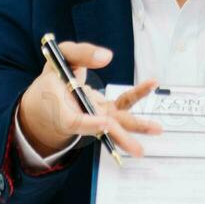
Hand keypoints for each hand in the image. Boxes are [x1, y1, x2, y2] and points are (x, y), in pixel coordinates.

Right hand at [17, 42, 162, 157]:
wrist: (47, 98)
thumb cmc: (54, 77)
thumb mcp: (60, 57)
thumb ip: (80, 54)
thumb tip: (107, 56)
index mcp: (62, 109)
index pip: (75, 122)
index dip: (90, 125)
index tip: (105, 123)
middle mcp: (83, 116)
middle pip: (102, 129)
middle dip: (121, 138)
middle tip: (138, 149)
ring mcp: (97, 115)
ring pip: (117, 123)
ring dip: (137, 127)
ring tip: (157, 130)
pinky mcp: (106, 110)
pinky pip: (123, 103)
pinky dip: (138, 94)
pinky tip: (151, 84)